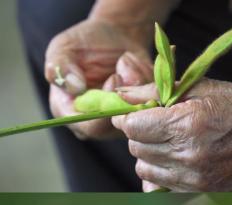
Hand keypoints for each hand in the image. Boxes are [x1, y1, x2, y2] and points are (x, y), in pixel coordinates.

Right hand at [45, 19, 153, 138]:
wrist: (115, 35)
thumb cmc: (84, 44)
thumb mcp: (63, 48)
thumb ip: (59, 67)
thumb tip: (74, 87)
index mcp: (68, 111)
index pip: (89, 126)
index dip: (105, 108)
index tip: (114, 78)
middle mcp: (96, 122)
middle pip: (120, 123)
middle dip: (128, 92)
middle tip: (124, 65)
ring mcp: (122, 119)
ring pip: (140, 113)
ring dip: (139, 81)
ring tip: (126, 59)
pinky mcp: (143, 111)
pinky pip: (155, 103)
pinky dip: (150, 79)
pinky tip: (137, 64)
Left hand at [112, 79, 231, 191]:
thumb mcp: (204, 88)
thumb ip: (159, 91)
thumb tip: (123, 94)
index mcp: (188, 123)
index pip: (133, 126)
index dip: (130, 116)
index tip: (137, 111)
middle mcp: (189, 154)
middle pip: (136, 148)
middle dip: (140, 133)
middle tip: (158, 123)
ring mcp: (195, 177)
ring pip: (145, 169)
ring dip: (150, 154)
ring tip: (169, 142)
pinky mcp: (201, 191)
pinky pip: (162, 186)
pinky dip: (163, 172)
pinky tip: (178, 159)